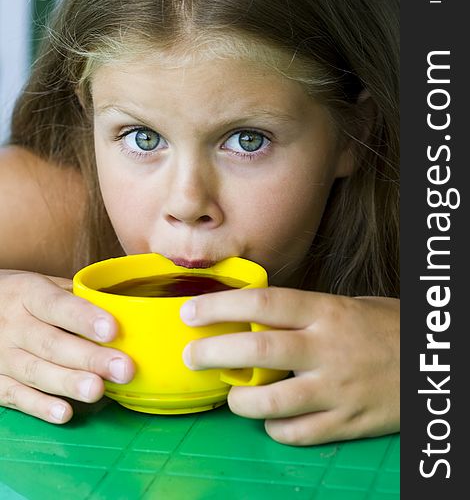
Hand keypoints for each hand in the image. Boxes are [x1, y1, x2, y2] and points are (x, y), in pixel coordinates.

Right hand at [0, 270, 133, 422]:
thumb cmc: (23, 297)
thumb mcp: (44, 284)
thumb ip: (78, 297)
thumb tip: (127, 310)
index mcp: (27, 293)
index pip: (58, 306)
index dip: (85, 318)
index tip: (113, 329)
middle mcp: (12, 324)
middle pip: (52, 343)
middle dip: (89, 357)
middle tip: (123, 368)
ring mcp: (0, 355)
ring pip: (35, 371)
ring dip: (69, 383)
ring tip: (97, 390)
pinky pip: (15, 396)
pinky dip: (39, 406)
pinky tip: (64, 412)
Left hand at [180, 287, 399, 445]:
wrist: (432, 362)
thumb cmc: (386, 328)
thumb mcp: (349, 305)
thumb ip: (305, 313)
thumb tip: (256, 317)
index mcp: (327, 312)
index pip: (264, 304)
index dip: (221, 307)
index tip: (191, 313)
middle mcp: (328, 350)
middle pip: (260, 353)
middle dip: (214, 353)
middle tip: (192, 356)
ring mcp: (338, 389)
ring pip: (273, 402)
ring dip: (240, 401)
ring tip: (229, 396)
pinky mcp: (348, 422)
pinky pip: (299, 433)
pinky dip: (275, 428)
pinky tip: (271, 419)